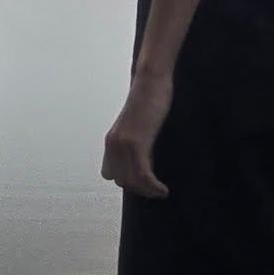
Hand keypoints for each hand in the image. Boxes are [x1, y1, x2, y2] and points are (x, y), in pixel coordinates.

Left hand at [101, 70, 172, 198]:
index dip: (126, 181)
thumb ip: (134, 142)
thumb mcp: (136, 126)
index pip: (109, 174)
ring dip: (148, 191)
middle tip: (156, 190)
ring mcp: (123, 144)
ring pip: (132, 181)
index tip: (144, 182)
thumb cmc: (148, 101)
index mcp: (111, 141)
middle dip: (139, 189)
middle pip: (121, 181)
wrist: (151, 82)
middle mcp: (113, 145)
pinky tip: (163, 189)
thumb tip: (142, 160)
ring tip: (161, 192)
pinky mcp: (136, 143)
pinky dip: (153, 186)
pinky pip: (142, 174)